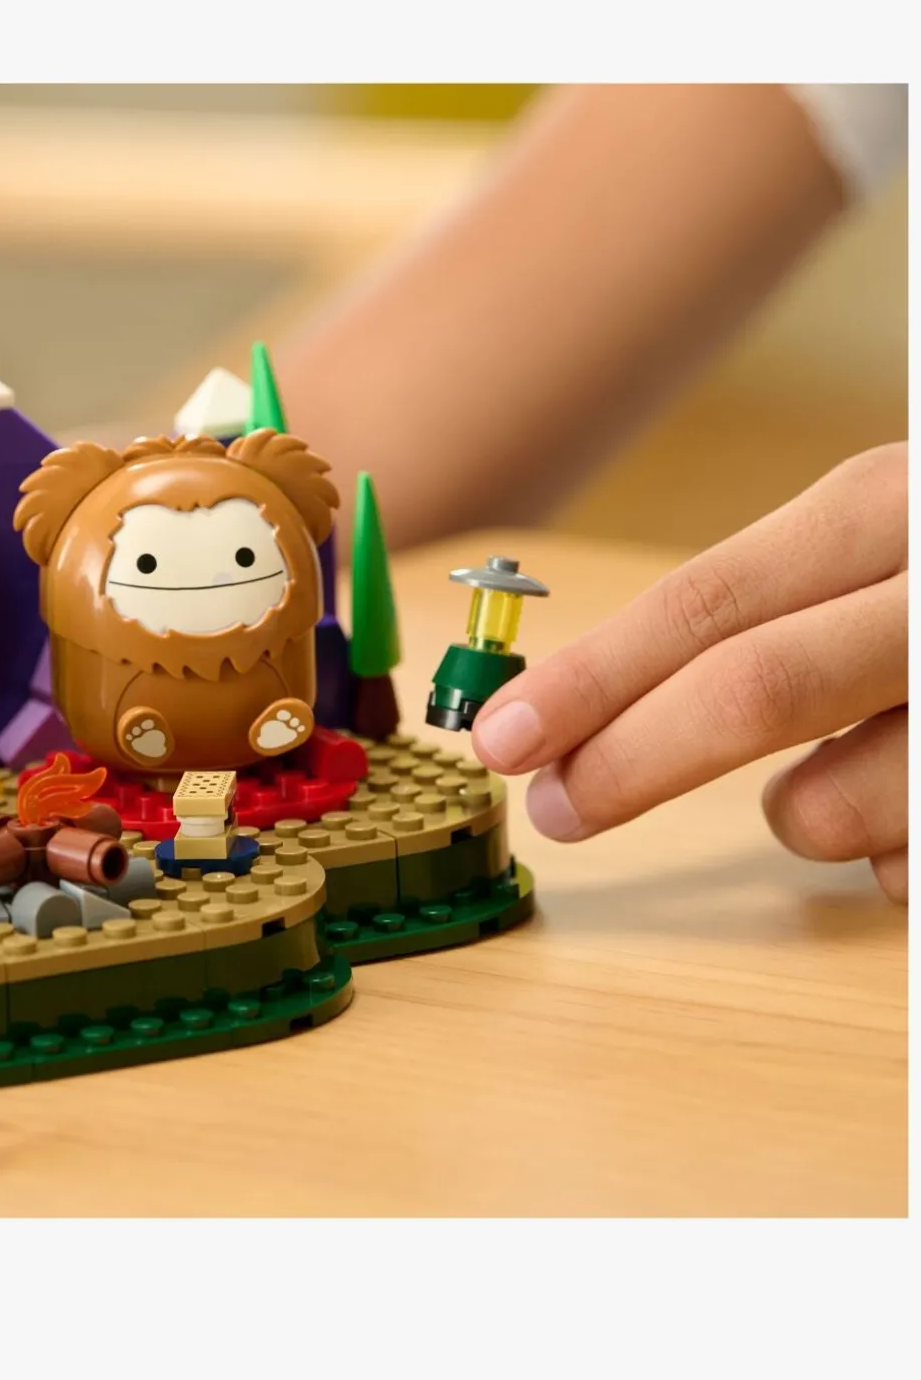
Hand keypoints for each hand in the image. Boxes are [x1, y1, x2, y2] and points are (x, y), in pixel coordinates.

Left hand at [471, 445, 907, 902]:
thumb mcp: (883, 537)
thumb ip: (769, 606)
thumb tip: (593, 712)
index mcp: (883, 507)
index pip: (707, 600)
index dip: (589, 679)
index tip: (500, 733)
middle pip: (752, 691)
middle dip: (628, 761)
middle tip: (556, 808)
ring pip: (830, 810)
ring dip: (800, 814)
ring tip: (851, 774)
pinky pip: (904, 872)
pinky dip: (892, 855)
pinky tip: (920, 803)